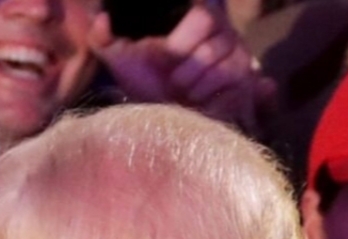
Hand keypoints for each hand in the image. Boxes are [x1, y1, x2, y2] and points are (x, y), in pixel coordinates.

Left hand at [89, 3, 275, 134]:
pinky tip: (196, 101)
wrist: (162, 116)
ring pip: (223, 64)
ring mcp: (239, 56)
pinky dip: (207, 95)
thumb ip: (104, 37)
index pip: (204, 13)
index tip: (167, 53)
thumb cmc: (144, 82)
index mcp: (197, 21)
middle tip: (171, 79)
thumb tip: (101, 17)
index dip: (184, 39)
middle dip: (186, 65)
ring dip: (193, 83)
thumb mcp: (121, 59)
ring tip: (181, 91)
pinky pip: (232, 84)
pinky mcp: (246, 82)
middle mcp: (224, 33)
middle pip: (215, 39)